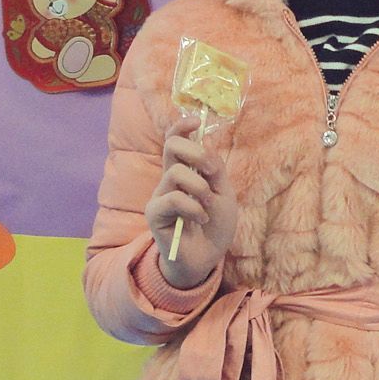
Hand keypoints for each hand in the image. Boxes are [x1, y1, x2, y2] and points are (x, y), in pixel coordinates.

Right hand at [146, 113, 238, 287]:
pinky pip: (173, 198)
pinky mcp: (155, 213)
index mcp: (186, 171)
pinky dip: (193, 207)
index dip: (182, 126)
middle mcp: (169, 179)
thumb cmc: (214, 226)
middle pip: (172, 146)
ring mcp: (161, 195)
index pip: (176, 140)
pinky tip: (200, 220)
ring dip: (200, 188)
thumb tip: (204, 142)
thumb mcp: (224, 193)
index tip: (196, 120)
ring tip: (207, 206)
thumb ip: (215, 169)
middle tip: (212, 173)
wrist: (206, 258)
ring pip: (177, 173)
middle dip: (197, 153)